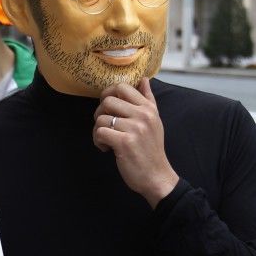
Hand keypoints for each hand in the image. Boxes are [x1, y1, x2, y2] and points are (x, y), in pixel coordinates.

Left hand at [92, 78, 178, 207]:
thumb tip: (143, 79)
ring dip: (98, 130)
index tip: (107, 108)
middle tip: (105, 126)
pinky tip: (107, 148)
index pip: (123, 87)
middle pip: (108, 100)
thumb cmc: (151, 150)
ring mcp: (134, 128)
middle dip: (99, 113)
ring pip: (101, 118)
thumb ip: (148, 99)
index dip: (108, 94)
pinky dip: (98, 141)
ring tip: (107, 140)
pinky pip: (100, 132)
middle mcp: (143, 115)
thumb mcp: (154, 122)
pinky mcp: (124, 142)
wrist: (157, 176)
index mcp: (149, 108)